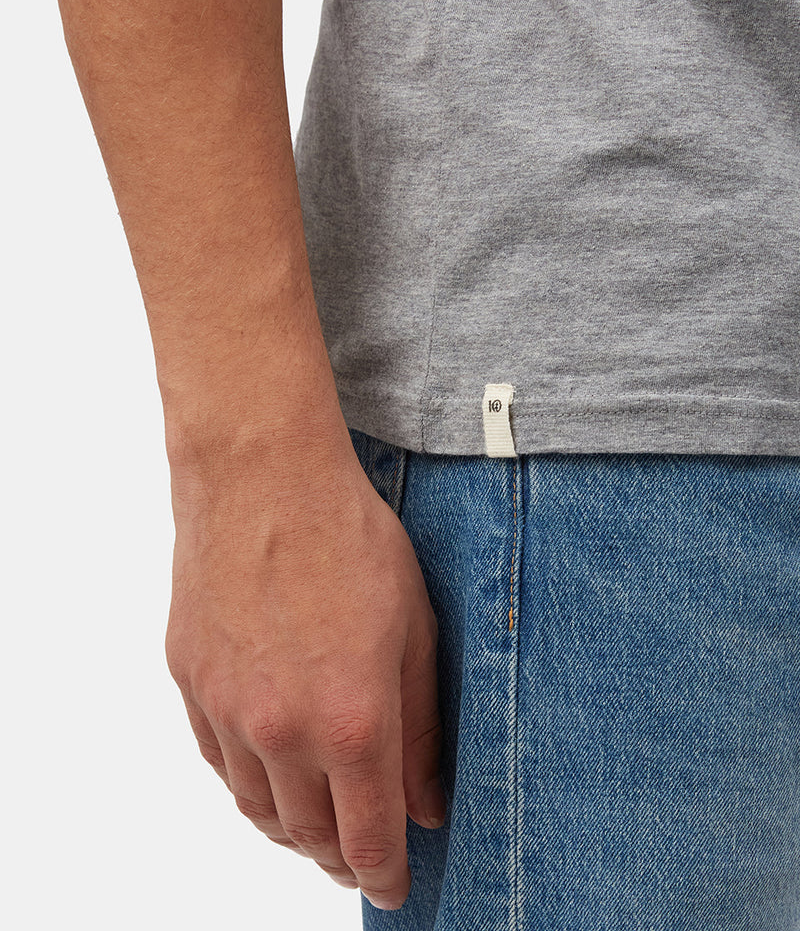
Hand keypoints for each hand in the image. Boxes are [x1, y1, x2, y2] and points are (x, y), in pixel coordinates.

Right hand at [164, 439, 445, 909]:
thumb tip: (426, 800)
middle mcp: (282, 730)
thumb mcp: (414, 628)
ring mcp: (227, 708)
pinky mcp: (191, 680)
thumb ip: (421, 725)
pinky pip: (217, 760)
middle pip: (307, 834)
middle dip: (338, 856)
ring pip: (256, 807)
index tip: (392, 888)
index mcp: (352, 721)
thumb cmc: (350, 538)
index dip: (383, 875)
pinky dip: (248, 784)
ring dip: (290, 830)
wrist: (264, 477)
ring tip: (315, 827)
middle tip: (357, 855)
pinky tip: (268, 773)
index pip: (367, 836)